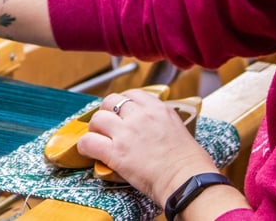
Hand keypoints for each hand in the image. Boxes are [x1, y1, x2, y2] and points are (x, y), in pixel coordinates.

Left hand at [77, 89, 218, 204]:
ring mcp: (127, 133)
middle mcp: (141, 116)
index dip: (122, 103)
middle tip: (107, 126)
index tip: (120, 112)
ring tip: (98, 139)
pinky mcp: (116, 152)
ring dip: (94, 129)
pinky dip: (85, 146)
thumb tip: (150, 129)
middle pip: (110, 101)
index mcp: (159, 109)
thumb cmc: (190, 164)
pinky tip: (90, 152)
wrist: (189, 182)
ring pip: (97, 118)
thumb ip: (161, 123)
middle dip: (106, 112)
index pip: (132, 94)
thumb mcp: (178, 130)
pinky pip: (88, 142)